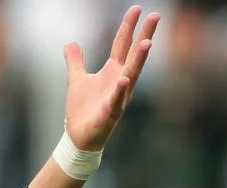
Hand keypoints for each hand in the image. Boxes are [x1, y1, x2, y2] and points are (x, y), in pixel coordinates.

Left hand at [64, 6, 160, 151]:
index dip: (129, 26)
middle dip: (145, 34)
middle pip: (134, 54)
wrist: (79, 136)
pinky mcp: (111, 112)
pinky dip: (121, 90)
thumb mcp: (77, 79)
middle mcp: (120, 80)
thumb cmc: (83, 108)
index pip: (123, 44)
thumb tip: (70, 43)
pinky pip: (117, 100)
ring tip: (148, 42)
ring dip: (140, 59)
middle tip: (156, 16)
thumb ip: (75, 61)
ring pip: (132, 74)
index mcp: (113, 71)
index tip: (137, 8)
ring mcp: (118, 96)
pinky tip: (125, 78)